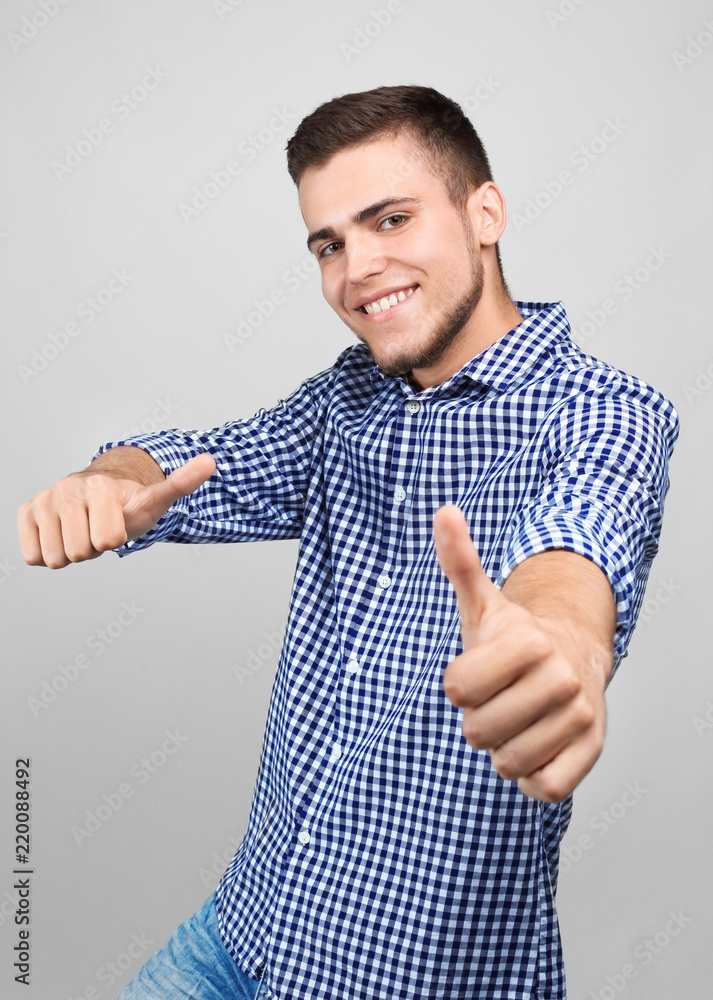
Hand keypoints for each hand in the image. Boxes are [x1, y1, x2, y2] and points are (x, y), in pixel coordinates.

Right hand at [18, 453, 216, 568]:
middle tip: (100, 530)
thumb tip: (211, 461)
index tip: (118, 525)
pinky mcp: (27, 511)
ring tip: (85, 531)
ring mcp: (45, 500)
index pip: (108, 541)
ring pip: (56, 558)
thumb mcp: (157, 497)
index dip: (116, 540)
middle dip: (93, 549)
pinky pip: (33, 556)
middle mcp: (67, 488)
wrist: (101, 491)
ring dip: (72, 552)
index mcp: (100, 487)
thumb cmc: (130, 502)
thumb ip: (182, 482)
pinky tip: (63, 534)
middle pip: (80, 553)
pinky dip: (48, 553)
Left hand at [433, 505, 609, 801]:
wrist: (574, 660)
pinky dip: (530, 775)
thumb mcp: (483, 602)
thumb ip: (461, 561)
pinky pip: (542, 787)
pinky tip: (536, 745)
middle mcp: (561, 677)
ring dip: (502, 748)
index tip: (476, 672)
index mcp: (527, 640)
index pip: (457, 689)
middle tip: (500, 697)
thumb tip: (443, 511)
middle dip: (478, 720)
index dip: (458, 686)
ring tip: (518, 719)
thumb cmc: (514, 639)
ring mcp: (581, 716)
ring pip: (506, 762)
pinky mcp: (592, 753)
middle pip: (477, 732)